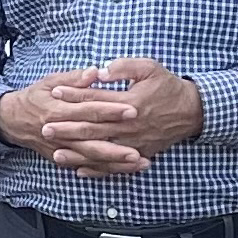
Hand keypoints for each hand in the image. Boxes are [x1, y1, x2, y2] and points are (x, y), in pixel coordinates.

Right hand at [0, 70, 142, 172]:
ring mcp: (61, 147)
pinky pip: (86, 166)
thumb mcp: (50, 82)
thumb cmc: (35, 98)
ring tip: (139, 161)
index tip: (132, 109)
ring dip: (115, 161)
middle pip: (91, 138)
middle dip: (116, 143)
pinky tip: (125, 170)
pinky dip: (105, 170)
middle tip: (140, 144)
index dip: (110, 110)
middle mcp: (59, 131)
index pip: (88, 109)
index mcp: (57, 109)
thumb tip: (95, 71)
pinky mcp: (62, 158)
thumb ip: (74, 78)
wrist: (13, 120)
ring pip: (91, 157)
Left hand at [58, 57, 205, 172]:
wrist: (192, 111)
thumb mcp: (149, 68)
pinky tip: (80, 170)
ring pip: (101, 150)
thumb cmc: (168, 86)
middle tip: (45, 128)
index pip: (95, 99)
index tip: (54, 92)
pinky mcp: (139, 153)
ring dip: (78, 152)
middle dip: (67, 129)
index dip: (74, 95)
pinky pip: (115, 165)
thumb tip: (100, 71)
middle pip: (93, 128)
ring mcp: (134, 142)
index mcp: (129, 102)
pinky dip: (97, 169)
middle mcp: (129, 125)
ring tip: (56, 153)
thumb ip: (123, 67)